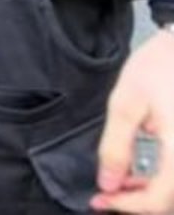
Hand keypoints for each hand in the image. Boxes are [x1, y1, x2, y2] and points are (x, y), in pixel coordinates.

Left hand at [94, 30, 173, 211]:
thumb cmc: (158, 67)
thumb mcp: (126, 104)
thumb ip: (116, 147)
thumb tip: (108, 185)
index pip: (160, 198)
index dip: (129, 206)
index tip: (101, 199)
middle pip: (171, 200)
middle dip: (138, 201)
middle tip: (107, 194)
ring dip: (151, 193)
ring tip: (121, 180)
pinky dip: (163, 181)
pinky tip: (142, 172)